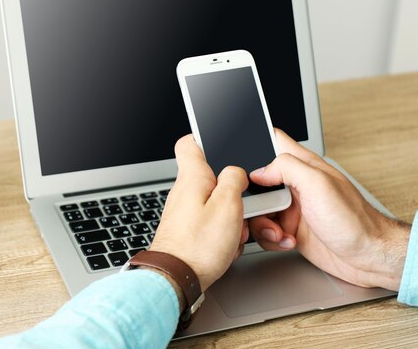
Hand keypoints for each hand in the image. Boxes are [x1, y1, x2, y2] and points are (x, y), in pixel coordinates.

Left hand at [150, 134, 249, 291]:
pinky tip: (228, 244)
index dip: (206, 138)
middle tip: (242, 203)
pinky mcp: (188, 230)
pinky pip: (212, 222)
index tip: (223, 142)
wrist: (176, 280)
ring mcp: (185, 211)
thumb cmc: (197, 246)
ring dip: (231, 215)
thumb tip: (236, 171)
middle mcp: (184, 191)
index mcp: (192, 177)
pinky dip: (224, 231)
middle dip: (233, 190)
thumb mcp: (227, 205)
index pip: (189, 142)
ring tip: (235, 230)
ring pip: (215, 202)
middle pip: (212, 177)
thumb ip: (234, 180)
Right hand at [248, 129, 410, 290]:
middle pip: (257, 180)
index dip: (256, 144)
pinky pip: (267, 231)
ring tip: (279, 232)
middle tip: (264, 209)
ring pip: (258, 209)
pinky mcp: (291, 230)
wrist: (369, 257)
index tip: (243, 163)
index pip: (274, 141)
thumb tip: (258, 171)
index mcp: (303, 165)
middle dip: (252, 198)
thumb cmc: (355, 221)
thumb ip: (287, 168)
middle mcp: (296, 185)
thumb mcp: (318, 185)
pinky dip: (271, 239)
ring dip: (262, 223)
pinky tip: (287, 241)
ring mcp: (293, 208)